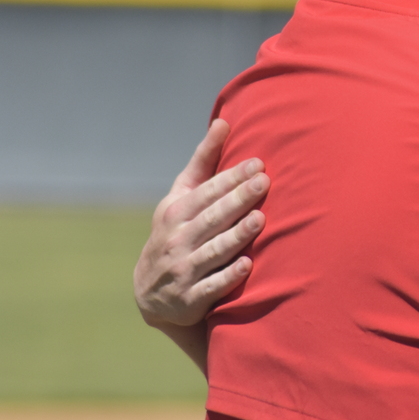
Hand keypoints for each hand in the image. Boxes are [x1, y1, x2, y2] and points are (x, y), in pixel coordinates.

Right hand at [134, 119, 267, 329]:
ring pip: (213, 251)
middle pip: (211, 218)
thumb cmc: (178, 231)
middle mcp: (176, 240)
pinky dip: (228, 277)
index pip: (206, 192)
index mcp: (175, 212)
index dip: (231, 178)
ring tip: (260, 219)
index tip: (258, 163)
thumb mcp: (182, 197)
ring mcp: (182, 270)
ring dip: (236, 236)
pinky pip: (212, 287)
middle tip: (265, 181)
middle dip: (238, 199)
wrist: (153, 294)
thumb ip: (205, 161)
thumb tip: (225, 120)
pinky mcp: (191, 299)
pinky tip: (247, 264)